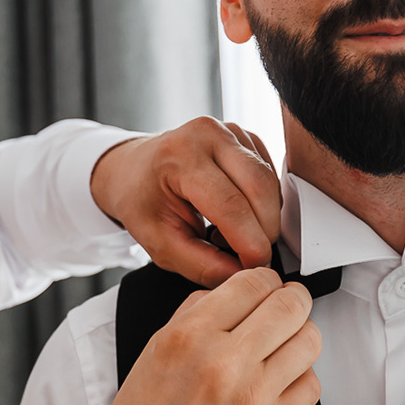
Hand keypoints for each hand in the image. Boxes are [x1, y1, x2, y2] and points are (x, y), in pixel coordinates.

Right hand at [74, 268, 320, 404]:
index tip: (265, 289)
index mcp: (188, 337)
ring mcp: (253, 396)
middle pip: (290, 305)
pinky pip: (311, 385)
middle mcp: (223, 363)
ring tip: (282, 347)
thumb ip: (192, 315)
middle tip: (284, 310)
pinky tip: (280, 382)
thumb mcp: (152, 354)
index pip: (252, 282)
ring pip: (309, 341)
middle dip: (292, 301)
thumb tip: (228, 294)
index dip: (265, 281)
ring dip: (300, 338)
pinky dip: (301, 378)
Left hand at [89, 118, 280, 286]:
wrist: (134, 169)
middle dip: (264, 231)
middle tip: (249, 257)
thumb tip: (240, 274)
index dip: (250, 243)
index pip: (230, 205)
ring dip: (263, 218)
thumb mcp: (159, 242)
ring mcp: (230, 130)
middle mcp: (208, 134)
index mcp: (179, 156)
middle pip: (259, 188)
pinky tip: (239, 214)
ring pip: (269, 182)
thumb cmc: (142, 200)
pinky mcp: (245, 137)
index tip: (255, 267)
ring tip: (232, 234)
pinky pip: (270, 176)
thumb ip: (200, 264)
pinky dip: (263, 203)